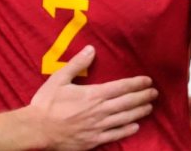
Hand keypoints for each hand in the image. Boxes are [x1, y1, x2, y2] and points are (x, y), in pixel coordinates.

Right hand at [31, 45, 157, 149]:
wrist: (36, 129)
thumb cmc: (46, 103)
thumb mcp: (59, 78)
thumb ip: (77, 63)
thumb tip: (91, 49)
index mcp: (93, 95)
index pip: (122, 87)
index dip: (137, 83)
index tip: (148, 80)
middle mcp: (99, 111)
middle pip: (127, 102)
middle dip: (143, 96)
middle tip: (154, 93)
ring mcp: (97, 127)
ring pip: (124, 118)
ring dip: (139, 112)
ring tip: (149, 107)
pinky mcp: (93, 140)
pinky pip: (114, 135)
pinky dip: (126, 130)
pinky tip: (135, 127)